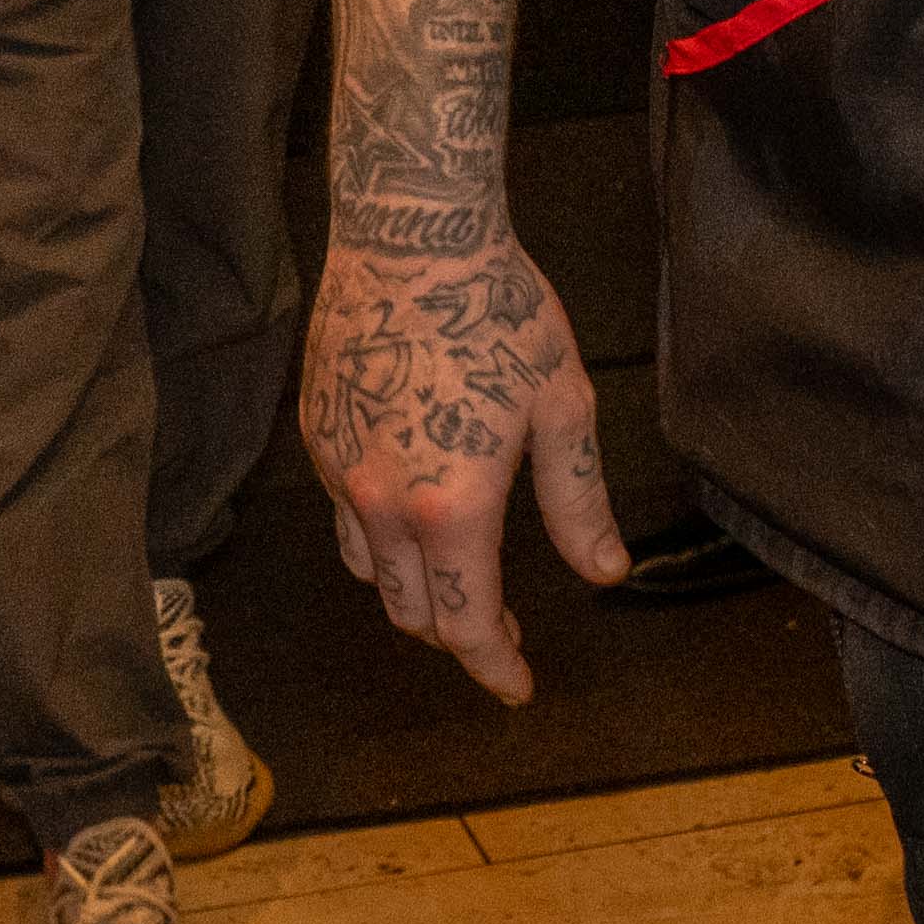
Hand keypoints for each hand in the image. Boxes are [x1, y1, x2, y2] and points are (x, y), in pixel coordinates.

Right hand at [305, 229, 624, 705]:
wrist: (412, 235)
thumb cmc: (499, 313)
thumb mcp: (563, 405)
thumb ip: (578, 502)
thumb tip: (606, 572)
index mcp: (454, 508)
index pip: (468, 624)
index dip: (496, 665)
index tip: (519, 687)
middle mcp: (386, 505)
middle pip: (414, 615)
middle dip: (460, 635)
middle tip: (504, 626)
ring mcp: (340, 473)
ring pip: (374, 574)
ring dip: (416, 594)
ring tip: (459, 575)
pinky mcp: (317, 439)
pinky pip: (345, 519)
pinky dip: (382, 538)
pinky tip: (415, 509)